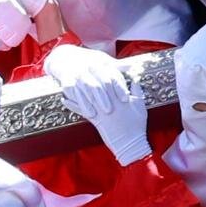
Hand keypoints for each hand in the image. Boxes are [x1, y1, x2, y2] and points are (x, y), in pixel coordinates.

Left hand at [48, 45, 157, 164]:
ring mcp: (100, 111)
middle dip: (88, 76)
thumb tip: (134, 79)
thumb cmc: (137, 125)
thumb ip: (137, 92)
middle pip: (96, 86)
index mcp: (120, 97)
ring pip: (86, 96)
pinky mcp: (95, 120)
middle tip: (80, 67)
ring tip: (67, 81)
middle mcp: (108, 102)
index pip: (110, 80)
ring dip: (76, 89)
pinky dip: (72, 105)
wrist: (129, 143)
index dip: (102, 71)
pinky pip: (80, 111)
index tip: (96, 63)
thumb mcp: (141, 106)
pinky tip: (64, 100)